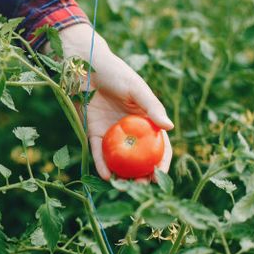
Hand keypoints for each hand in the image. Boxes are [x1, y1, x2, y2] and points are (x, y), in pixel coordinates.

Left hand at [56, 24, 173, 180]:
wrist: (84, 66)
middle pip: (138, 157)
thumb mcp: (137, 89)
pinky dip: (102, 163)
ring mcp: (111, 132)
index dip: (162, 161)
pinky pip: (98, 151)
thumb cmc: (115, 73)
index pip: (158, 144)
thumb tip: (169, 127)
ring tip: (125, 187)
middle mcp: (129, 129)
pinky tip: (106, 175)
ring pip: (118, 158)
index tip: (162, 176)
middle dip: (142, 174)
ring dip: (122, 174)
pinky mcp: (92, 131)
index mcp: (145, 119)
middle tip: (143, 187)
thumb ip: (152, 107)